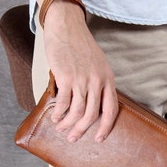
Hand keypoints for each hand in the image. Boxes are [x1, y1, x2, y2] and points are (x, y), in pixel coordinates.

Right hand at [43, 0, 117, 142]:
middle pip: (92, 115)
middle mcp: (97, 82)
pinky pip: (64, 102)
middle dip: (82, 130)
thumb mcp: (100, 65)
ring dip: (68, 124)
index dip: (106, 127)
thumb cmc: (83, 48)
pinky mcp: (66, 77)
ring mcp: (82, 79)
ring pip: (77, 111)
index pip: (111, 110)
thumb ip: (99, 84)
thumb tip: (94, 105)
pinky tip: (55, 117)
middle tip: (73, 138)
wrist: (68, 28)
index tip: (99, 138)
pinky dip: (59, 113)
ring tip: (61, 129)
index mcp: (108, 80)